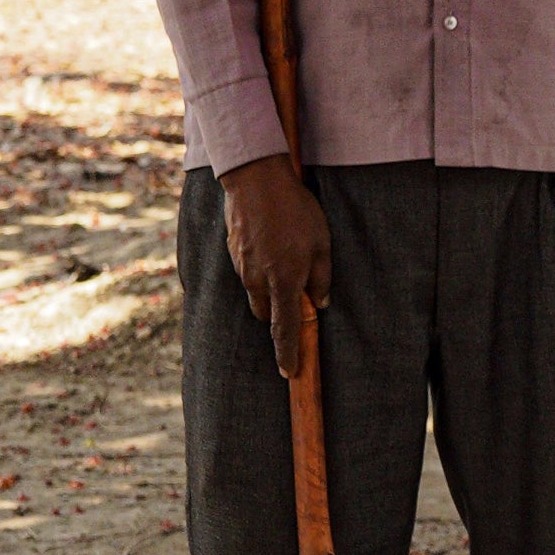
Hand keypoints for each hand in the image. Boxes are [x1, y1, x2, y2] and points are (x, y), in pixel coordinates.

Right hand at [223, 155, 331, 381]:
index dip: (288, 353)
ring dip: (270, 288)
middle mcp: (257, 281)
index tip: (290, 373)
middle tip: (297, 290)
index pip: (284, 329)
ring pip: (256, 292)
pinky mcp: (232, 253)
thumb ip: (321, 278)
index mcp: (283, 282)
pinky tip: (270, 243)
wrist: (255, 180)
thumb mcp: (321, 244)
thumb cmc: (296, 212)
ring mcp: (241, 268)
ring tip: (285, 256)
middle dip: (279, 313)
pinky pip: (248, 272)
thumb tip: (319, 305)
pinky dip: (259, 268)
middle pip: (266, 313)